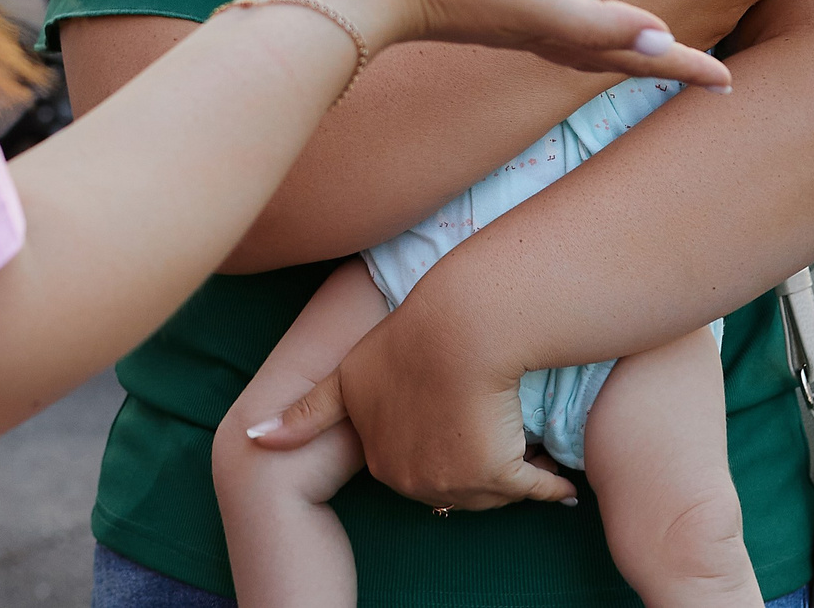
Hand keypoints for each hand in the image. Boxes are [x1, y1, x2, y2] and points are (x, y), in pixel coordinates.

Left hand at [251, 286, 575, 509]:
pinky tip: (562, 486)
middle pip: (450, 486)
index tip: (451, 428)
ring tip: (521, 432)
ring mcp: (449, 479)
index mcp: (376, 451)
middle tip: (488, 423)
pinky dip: (549, 486)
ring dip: (511, 472)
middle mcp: (406, 474)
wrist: (459, 324)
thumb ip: (306, 411)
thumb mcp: (348, 373)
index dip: (435, 444)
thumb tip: (250, 440)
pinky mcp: (493, 474)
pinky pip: (532, 489)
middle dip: (474, 465)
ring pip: (490, 490)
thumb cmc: (410, 334)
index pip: (410, 465)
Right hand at [257, 0, 731, 91]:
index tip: (730, 85)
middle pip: (622, 54)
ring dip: (627, 38)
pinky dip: (582, 15)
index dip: (687, 69)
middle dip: (667, 60)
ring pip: (591, 38)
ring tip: (653, 35)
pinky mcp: (490, 1)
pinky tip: (569, 3)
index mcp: (564, 37)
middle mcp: (546, 36)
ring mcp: (517, 22)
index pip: (641, 58)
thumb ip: (596, 20)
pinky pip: (556, 17)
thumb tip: (665, 38)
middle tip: (709, 64)